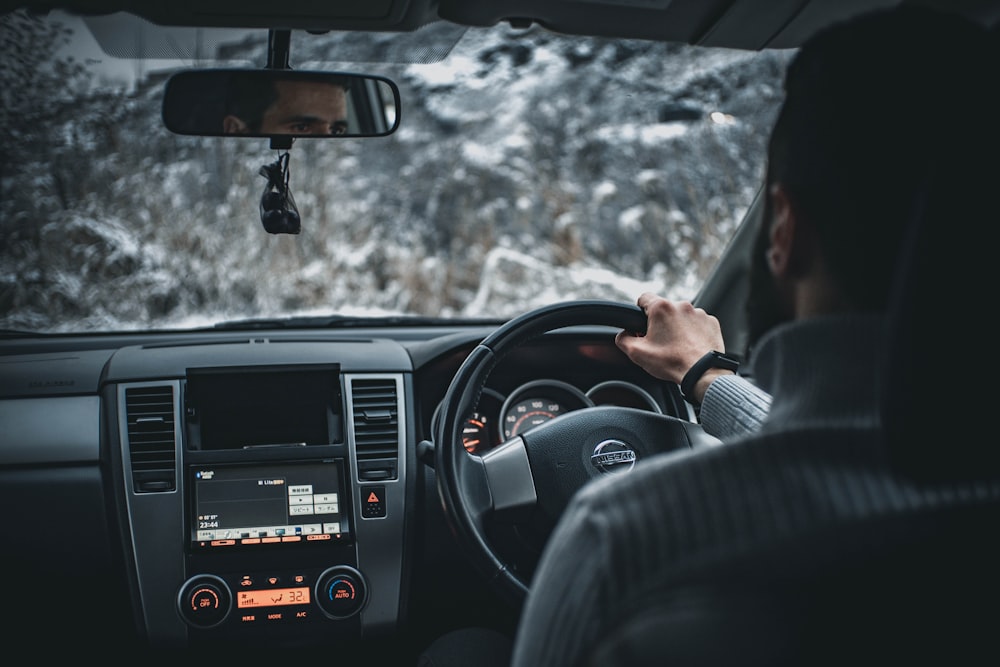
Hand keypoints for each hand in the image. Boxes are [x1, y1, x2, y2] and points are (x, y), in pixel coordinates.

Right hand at [615, 293, 731, 401]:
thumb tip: (623, 335)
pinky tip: (690, 346)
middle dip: (660, 322)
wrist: (703, 373)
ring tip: (677, 346)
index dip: (639, 311)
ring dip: (677, 327)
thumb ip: (623, 339)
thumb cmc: (672, 362)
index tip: (641, 323)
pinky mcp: (711, 322)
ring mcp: (699, 313)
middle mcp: (681, 305)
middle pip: (664, 309)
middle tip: (659, 341)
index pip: (643, 298)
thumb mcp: (637, 353)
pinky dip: (693, 332)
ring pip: (681, 316)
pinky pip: (697, 323)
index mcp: (661, 308)